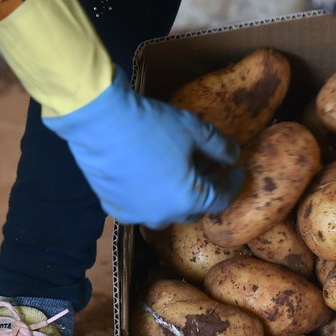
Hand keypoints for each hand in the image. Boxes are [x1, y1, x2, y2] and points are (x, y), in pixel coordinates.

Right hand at [42, 70, 244, 228]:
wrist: (98, 120)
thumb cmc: (152, 126)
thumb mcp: (195, 131)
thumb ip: (220, 147)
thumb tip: (234, 155)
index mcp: (188, 201)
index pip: (221, 199)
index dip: (233, 183)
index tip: (237, 170)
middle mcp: (163, 216)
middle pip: (194, 209)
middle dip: (205, 191)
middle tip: (208, 169)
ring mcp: (135, 214)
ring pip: (165, 212)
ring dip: (177, 197)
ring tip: (179, 173)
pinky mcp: (112, 206)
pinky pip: (138, 207)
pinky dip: (149, 196)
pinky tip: (149, 177)